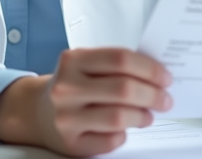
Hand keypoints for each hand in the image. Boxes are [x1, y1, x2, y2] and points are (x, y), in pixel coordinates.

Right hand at [0, 47, 172, 155]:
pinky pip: (110, 140)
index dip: (149, 69)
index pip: (120, 59)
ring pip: (119, 117)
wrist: (37, 111)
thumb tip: (156, 74)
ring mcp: (67, 117)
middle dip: (153, 94)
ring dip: (143, 116)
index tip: (164, 77)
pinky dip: (124, 134)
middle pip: (124, 89)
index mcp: (73, 60)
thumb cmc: (70, 86)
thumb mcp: (84, 64)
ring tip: (148, 114)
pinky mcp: (71, 142)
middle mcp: (66, 88)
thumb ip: (114, 65)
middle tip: (165, 99)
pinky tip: (124, 128)